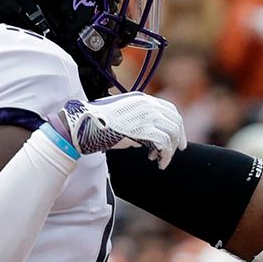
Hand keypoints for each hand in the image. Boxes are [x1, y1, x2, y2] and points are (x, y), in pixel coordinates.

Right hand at [55, 92, 187, 166]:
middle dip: (178, 138)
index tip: (178, 139)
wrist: (83, 124)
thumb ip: (141, 123)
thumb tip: (153, 141)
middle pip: (175, 121)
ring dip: (169, 150)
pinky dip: (165, 155)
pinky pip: (164, 144)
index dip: (177, 125)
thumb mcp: (124, 118)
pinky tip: (158, 162)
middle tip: (177, 151)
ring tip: (161, 160)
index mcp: (142, 99)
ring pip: (171, 133)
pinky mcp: (143, 129)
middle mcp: (147, 104)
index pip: (170, 109)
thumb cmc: (99, 124)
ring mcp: (145, 115)